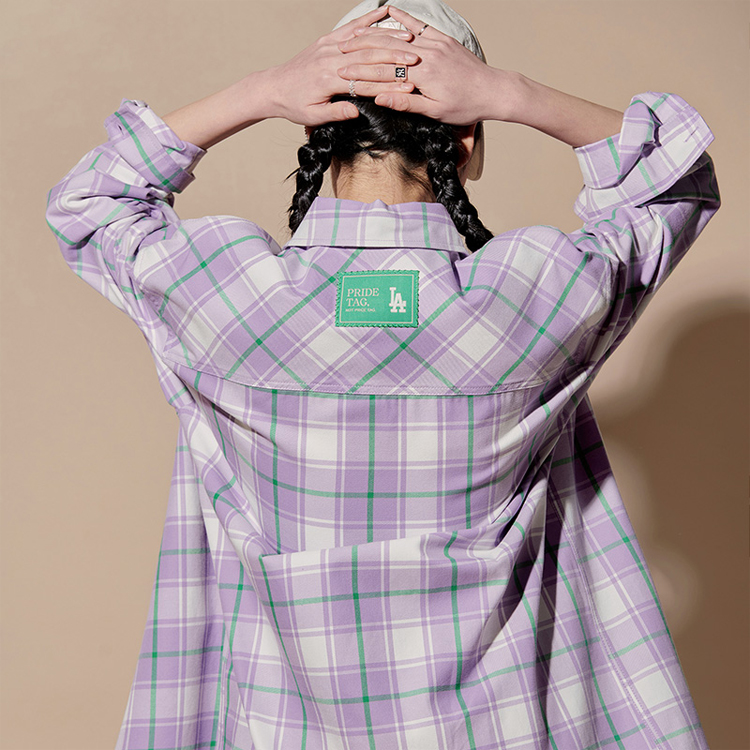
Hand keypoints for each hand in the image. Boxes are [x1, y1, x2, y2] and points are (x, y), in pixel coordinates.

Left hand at [269, 6, 419, 125]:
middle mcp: (331, 59)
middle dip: (395, 58)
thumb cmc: (294, 104)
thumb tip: (356, 111)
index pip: (366, 82)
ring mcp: (329, 46)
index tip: (408, 87)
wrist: (275, 87)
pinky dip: (368, 20)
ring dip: (387, 38)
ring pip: (363, 40)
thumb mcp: (314, 115)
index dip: (388, 85)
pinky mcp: (327, 40)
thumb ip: (336, 112)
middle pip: (369, 57)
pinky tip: (384, 13)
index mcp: (330, 80)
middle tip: (416, 59)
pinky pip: (351, 28)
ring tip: (409, 38)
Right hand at [336, 5, 504, 124]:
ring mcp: (436, 43)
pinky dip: (403, 19)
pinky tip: (389, 10)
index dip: (361, 72)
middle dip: (362, 52)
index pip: (384, 70)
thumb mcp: (434, 111)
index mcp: (423, 75)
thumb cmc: (465, 106)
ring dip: (377, 35)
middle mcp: (427, 54)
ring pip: (400, 36)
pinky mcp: (443, 39)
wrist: (493, 90)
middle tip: (341, 53)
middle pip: (387, 51)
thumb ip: (405, 103)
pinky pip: (419, 25)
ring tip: (355, 34)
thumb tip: (379, 97)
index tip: (342, 73)